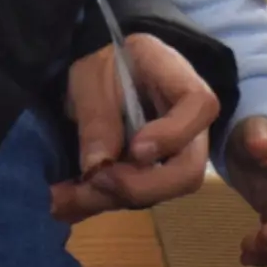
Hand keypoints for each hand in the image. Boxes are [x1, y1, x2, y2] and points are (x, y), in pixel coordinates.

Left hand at [49, 34, 217, 221]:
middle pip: (189, 168)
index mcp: (176, 76)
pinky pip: (138, 197)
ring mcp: (174, 151)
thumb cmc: (102, 63)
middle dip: (142, 186)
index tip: (136, 149)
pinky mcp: (154, 172)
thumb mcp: (90, 76)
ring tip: (66, 196)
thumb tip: (97, 167)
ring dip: (115, 199)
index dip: (174, 134)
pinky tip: (67, 201)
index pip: (200, 105)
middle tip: (96, 181)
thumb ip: (97, 116)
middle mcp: (188, 121)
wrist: (100, 74)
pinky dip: (103, 202)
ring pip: (163, 192)